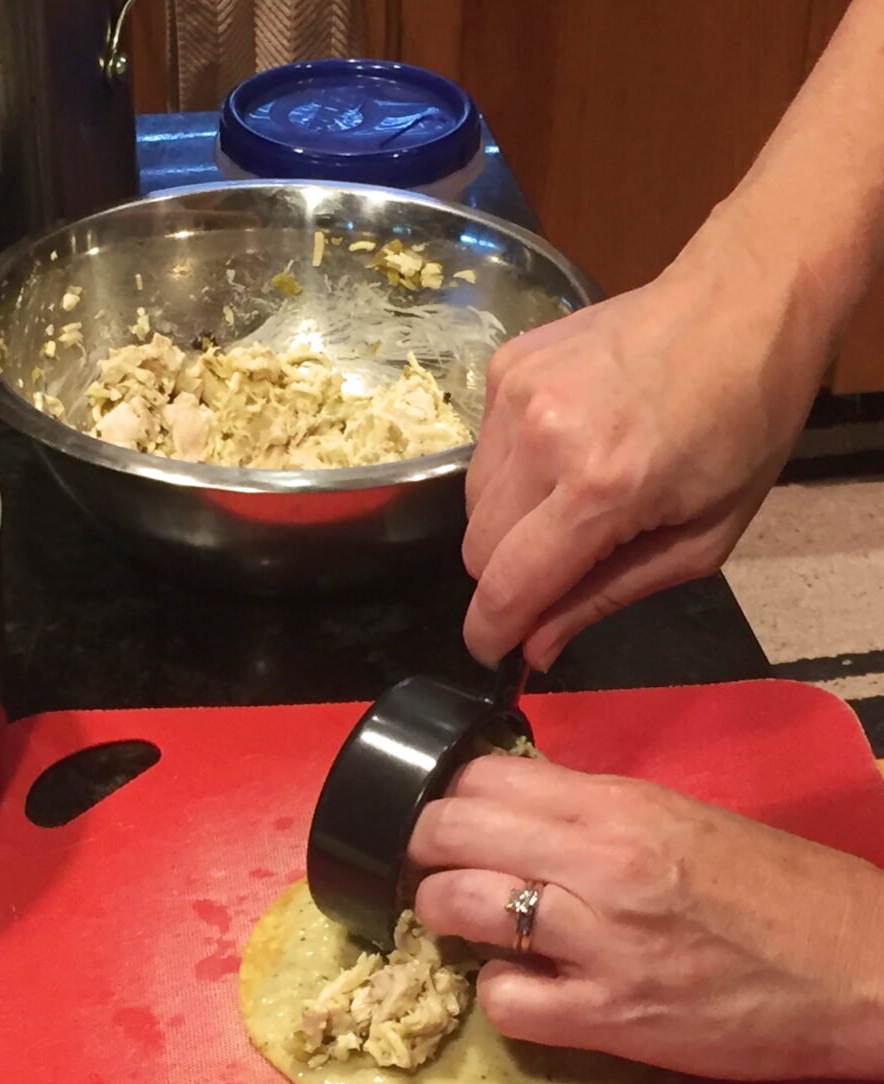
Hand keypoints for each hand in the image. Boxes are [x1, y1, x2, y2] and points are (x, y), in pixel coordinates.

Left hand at [409, 755, 883, 1079]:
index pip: (480, 775)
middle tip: (435, 863)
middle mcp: (596, 862)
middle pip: (449, 830)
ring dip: (443, 912)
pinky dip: (497, 995)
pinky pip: (504, 1002)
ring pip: (456, 906)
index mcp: (614, 805)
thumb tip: (510, 801)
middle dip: (424, 846)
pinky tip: (520, 987)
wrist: (859, 965)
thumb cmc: (772, 885)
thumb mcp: (673, 815)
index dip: (444, 791)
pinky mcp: (611, 1017)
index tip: (442, 809)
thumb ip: (585, 806)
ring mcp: (599, 941)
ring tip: (467, 921)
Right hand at [462, 228, 826, 668]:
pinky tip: (562, 445)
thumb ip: (607, 597)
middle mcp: (543, 436)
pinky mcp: (503, 365)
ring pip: (470, 502)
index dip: (489, 632)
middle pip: (475, 549)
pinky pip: (481, 450)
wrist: (742, 301)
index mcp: (603, 487)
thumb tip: (535, 648)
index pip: (508, 585)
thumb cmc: (744, 423)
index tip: (490, 652)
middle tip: (558, 566)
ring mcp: (514, 393)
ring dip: (507, 522)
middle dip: (507, 576)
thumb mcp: (703, 538)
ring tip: (569, 495)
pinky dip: (511, 468)